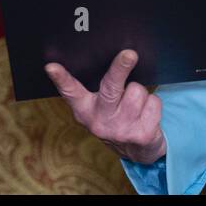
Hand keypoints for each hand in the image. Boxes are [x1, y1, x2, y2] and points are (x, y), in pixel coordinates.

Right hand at [45, 50, 166, 163]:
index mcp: (85, 110)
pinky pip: (153, 102)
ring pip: (137, 91)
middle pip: (110, 88)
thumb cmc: (117, 118)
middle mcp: (100, 121)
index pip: (71, 92)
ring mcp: (121, 130)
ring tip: (136, 103)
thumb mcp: (100, 107)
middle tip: (129, 54)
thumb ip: (100, 87)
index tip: (52, 67)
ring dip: (140, 92)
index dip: (61, 79)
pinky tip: (146, 114)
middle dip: (120, 68)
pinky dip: (153, 104)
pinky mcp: (141, 135)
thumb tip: (113, 56)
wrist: (137, 152)